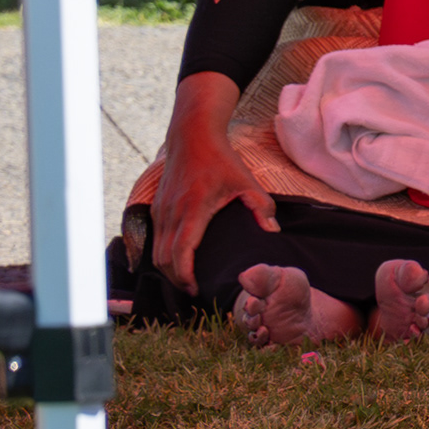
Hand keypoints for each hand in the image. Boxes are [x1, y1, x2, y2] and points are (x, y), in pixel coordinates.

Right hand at [152, 75, 274, 293]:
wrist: (192, 137)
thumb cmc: (221, 160)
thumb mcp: (245, 180)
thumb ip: (261, 206)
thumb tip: (273, 231)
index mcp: (192, 210)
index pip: (180, 253)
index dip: (185, 275)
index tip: (195, 289)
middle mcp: (171, 213)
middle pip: (164, 259)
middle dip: (176, 279)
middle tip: (194, 291)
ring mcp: (160, 211)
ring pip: (155, 252)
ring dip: (168, 270)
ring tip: (186, 280)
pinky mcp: (157, 208)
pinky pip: (154, 240)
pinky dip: (162, 256)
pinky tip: (177, 261)